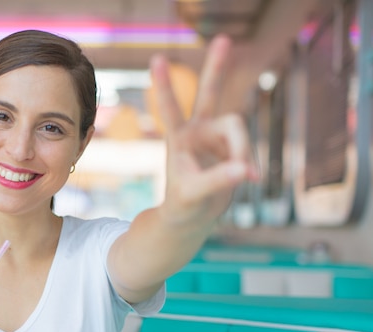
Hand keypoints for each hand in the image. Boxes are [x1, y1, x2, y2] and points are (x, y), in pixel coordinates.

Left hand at [150, 34, 258, 225]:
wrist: (194, 215)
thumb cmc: (184, 204)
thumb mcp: (195, 195)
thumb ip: (218, 181)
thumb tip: (245, 169)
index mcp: (178, 138)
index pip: (170, 108)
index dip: (165, 85)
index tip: (157, 58)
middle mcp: (198, 130)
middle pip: (209, 93)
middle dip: (217, 67)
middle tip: (224, 39)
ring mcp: (217, 136)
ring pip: (239, 128)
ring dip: (243, 151)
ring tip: (247, 176)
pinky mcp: (233, 147)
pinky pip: (248, 148)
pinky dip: (251, 164)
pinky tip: (250, 178)